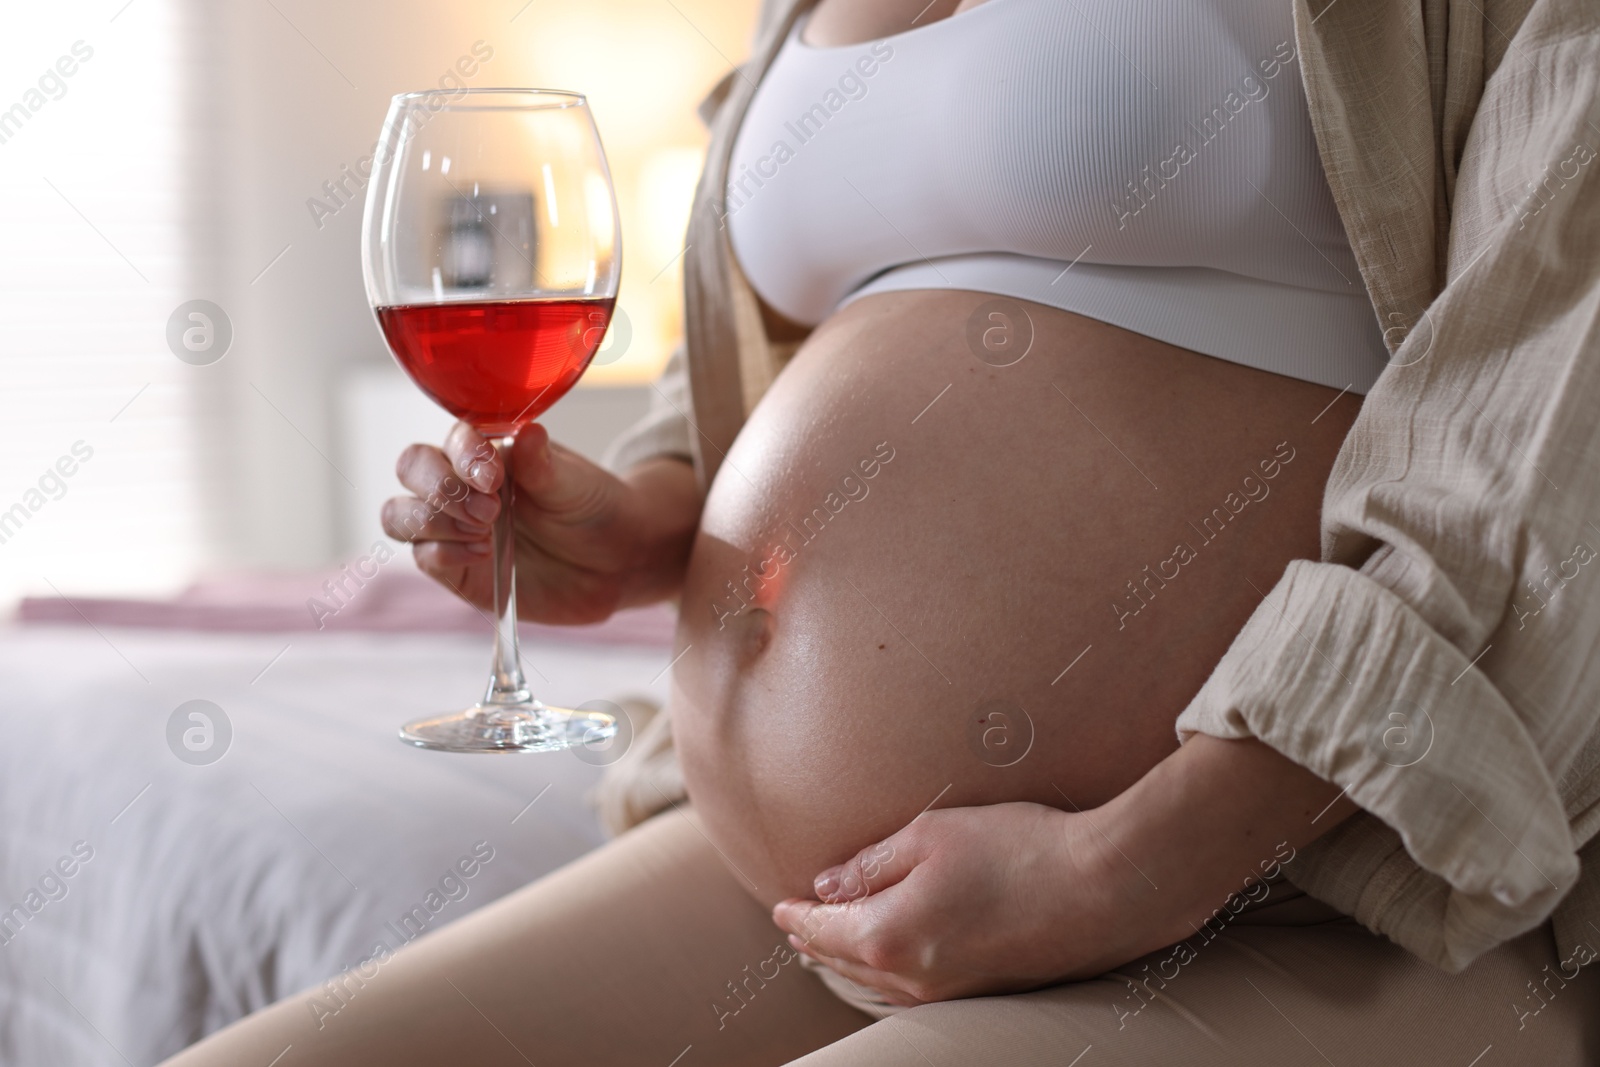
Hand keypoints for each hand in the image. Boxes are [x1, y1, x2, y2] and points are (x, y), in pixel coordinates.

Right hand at [381, 421, 701, 622]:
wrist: (615, 560)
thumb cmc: (593, 509)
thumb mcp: (576, 484)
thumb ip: (545, 464)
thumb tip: (528, 432)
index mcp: (488, 452)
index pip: (451, 438)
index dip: (463, 455)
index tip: (494, 477)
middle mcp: (461, 484)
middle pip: (411, 468)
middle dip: (441, 487)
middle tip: (490, 511)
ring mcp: (453, 527)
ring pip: (400, 513)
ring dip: (431, 520)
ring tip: (483, 532)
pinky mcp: (456, 569)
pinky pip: (422, 557)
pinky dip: (441, 553)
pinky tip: (480, 553)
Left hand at [771, 738, 1355, 1005]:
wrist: (1106, 887)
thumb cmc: (1019, 850)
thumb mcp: (932, 834)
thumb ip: (872, 863)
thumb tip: (829, 884)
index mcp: (888, 937)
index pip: (822, 929)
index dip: (797, 914)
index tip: (780, 905)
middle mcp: (914, 977)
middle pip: (845, 962)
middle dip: (817, 940)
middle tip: (797, 923)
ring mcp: (952, 991)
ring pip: (879, 980)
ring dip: (851, 958)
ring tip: (835, 938)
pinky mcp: (984, 989)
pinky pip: (916, 985)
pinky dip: (890, 967)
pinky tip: (894, 950)